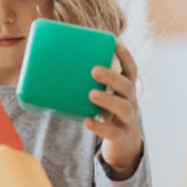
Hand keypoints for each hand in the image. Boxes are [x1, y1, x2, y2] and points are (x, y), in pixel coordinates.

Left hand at [84, 42, 142, 179]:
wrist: (125, 142)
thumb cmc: (109, 112)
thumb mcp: (109, 96)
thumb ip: (92, 84)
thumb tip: (55, 69)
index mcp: (128, 88)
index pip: (131, 69)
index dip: (126, 56)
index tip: (115, 43)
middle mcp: (131, 101)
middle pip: (127, 86)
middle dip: (111, 77)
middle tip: (94, 70)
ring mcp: (128, 119)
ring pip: (123, 107)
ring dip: (108, 99)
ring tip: (91, 94)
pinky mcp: (120, 135)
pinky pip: (112, 131)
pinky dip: (100, 126)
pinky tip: (87, 121)